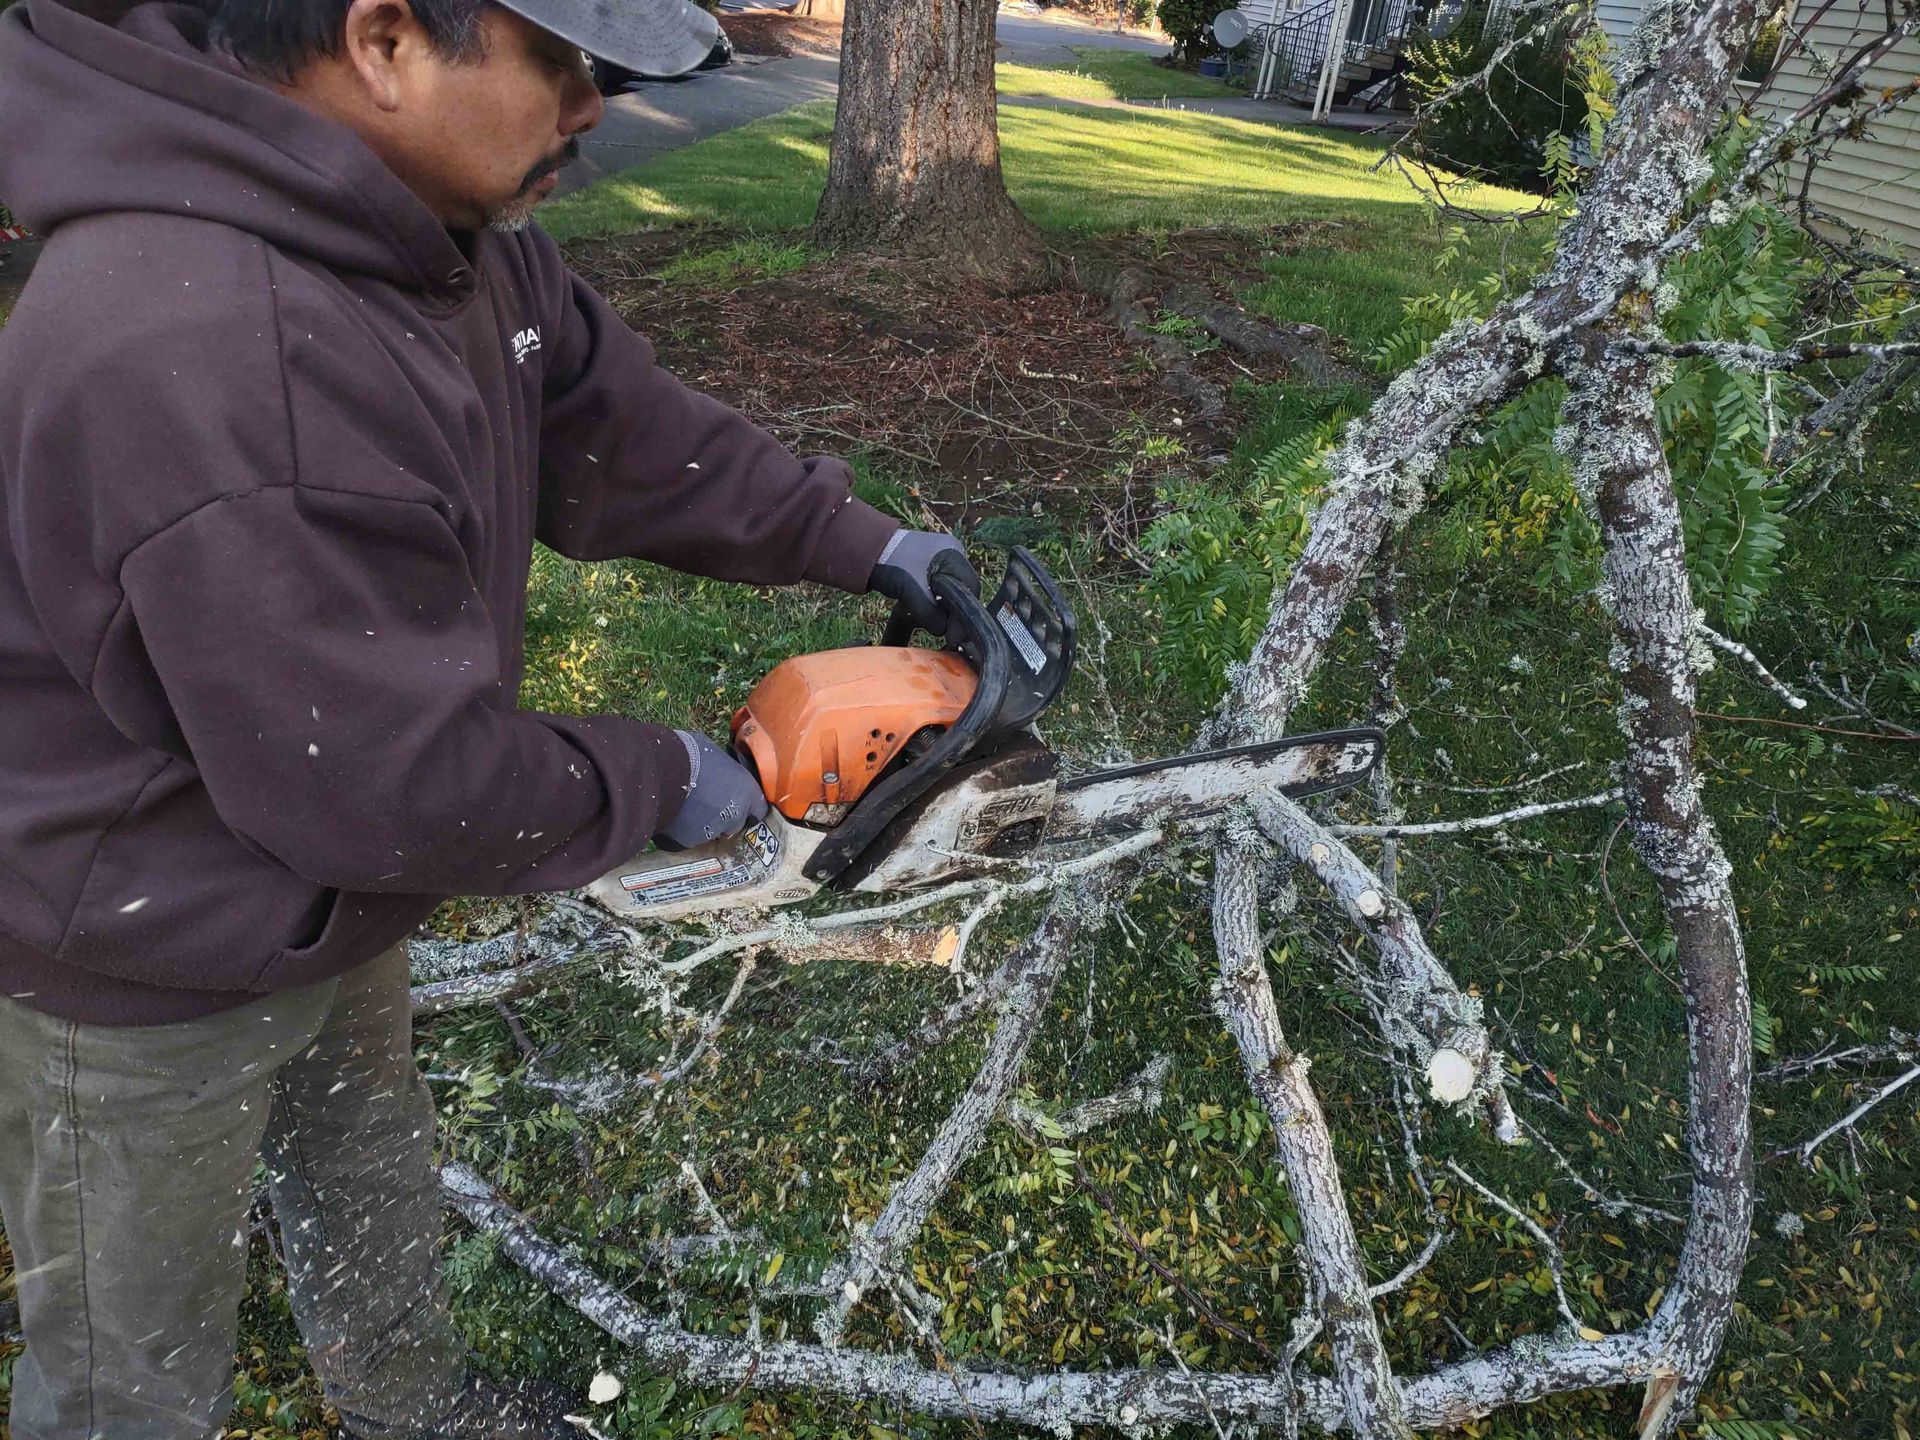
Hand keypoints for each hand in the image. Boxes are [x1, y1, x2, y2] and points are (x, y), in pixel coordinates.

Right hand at [659, 731, 768, 847]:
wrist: (661, 772)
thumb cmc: (688, 752)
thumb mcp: (713, 752)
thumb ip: (722, 768)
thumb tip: (717, 767)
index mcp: (746, 791)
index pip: (758, 809)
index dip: (747, 807)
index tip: (737, 803)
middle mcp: (736, 814)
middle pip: (735, 823)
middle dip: (725, 817)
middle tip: (707, 803)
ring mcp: (714, 830)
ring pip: (712, 832)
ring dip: (704, 824)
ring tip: (687, 809)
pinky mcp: (690, 841)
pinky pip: (689, 838)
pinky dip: (683, 830)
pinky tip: (673, 816)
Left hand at [868, 530, 980, 636]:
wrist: (865, 549)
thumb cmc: (891, 564)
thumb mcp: (913, 591)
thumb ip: (931, 614)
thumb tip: (944, 632)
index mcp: (954, 553)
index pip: (971, 588)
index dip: (966, 613)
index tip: (956, 633)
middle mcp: (951, 555)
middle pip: (962, 592)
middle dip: (953, 613)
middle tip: (946, 633)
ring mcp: (939, 561)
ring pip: (949, 593)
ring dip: (941, 610)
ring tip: (932, 625)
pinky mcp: (926, 568)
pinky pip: (936, 591)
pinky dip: (932, 605)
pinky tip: (924, 616)